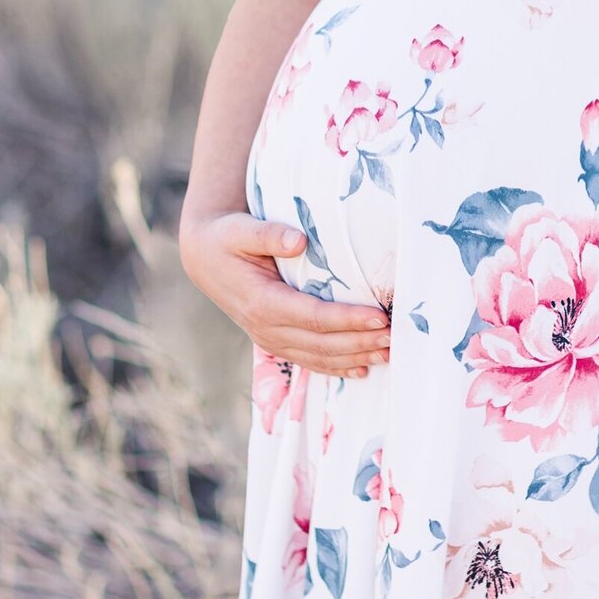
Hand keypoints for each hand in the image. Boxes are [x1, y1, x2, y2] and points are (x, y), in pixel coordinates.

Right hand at [179, 210, 391, 377]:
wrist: (205, 257)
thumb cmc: (228, 238)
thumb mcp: (242, 230)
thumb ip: (268, 234)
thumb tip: (299, 240)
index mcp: (262, 302)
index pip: (314, 317)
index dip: (348, 320)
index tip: (378, 317)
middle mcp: (266, 328)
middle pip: (321, 343)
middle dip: (360, 342)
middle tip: (394, 337)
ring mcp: (270, 339)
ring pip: (318, 357)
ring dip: (354, 358)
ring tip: (388, 353)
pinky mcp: (275, 341)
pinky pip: (309, 360)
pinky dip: (336, 367)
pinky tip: (362, 368)